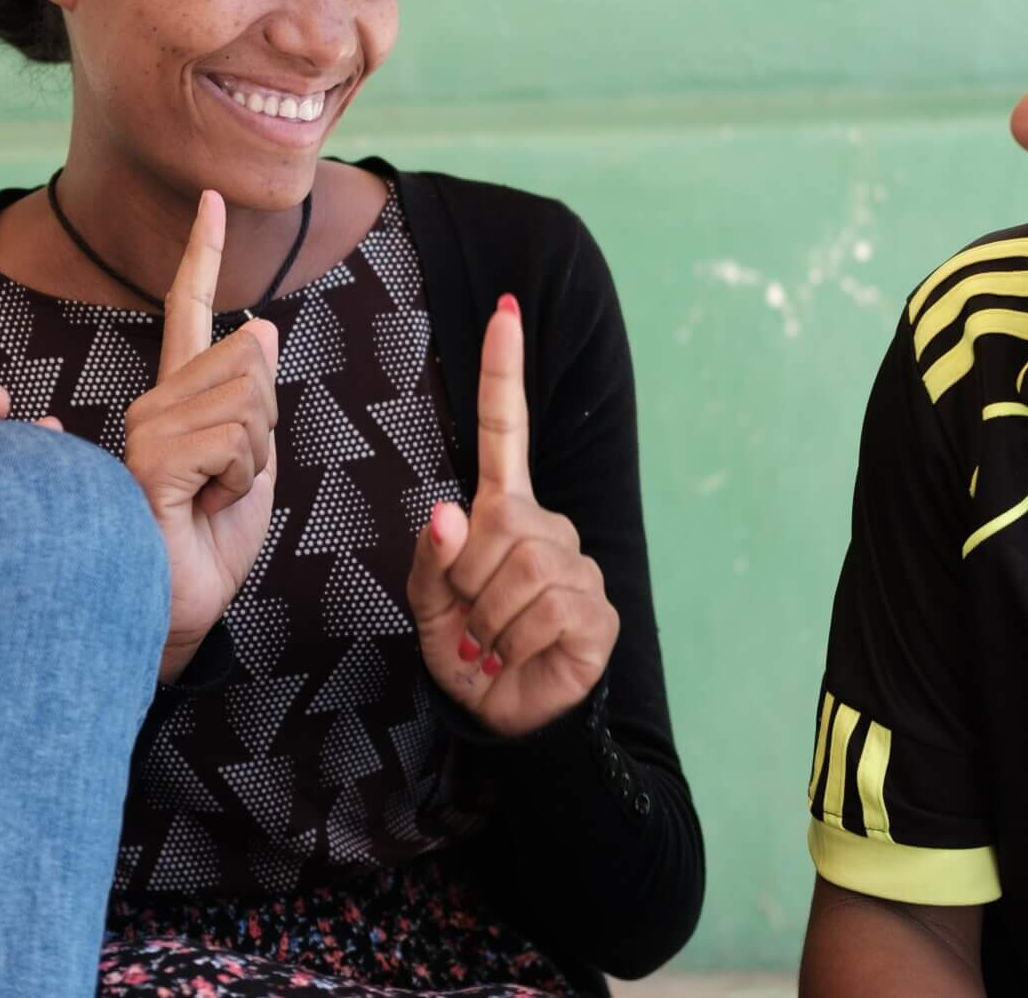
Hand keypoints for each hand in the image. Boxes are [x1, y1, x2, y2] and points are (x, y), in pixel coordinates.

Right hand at [122, 190, 279, 680]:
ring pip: (249, 399)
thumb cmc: (208, 546)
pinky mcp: (149, 459)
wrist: (177, 612)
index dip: (201, 254)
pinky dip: (240, 479)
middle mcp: (153, 402)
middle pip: (251, 362)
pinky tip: (205, 506)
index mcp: (177, 398)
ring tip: (215, 498)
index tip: (211, 201)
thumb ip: (253, 399)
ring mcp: (145, 427)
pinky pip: (234, 438)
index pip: (190, 311)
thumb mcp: (251, 464)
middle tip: (231, 482)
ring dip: (255, 459)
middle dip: (267, 425)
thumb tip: (258, 324)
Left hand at [407, 294, 618, 735]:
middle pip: (499, 528)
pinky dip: (516, 645)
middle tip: (470, 623)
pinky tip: (522, 657)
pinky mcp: (598, 611)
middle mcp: (548, 529)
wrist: (506, 716)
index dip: (504, 373)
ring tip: (493, 643)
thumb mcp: (429, 605)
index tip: (505, 312)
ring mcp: (579, 567)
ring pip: (520, 571)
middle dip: (467, 583)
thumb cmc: (467, 651)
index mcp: (504, 514)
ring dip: (489, 618)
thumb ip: (432, 560)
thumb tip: (449, 513)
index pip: (507, 432)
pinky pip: (545, 611)